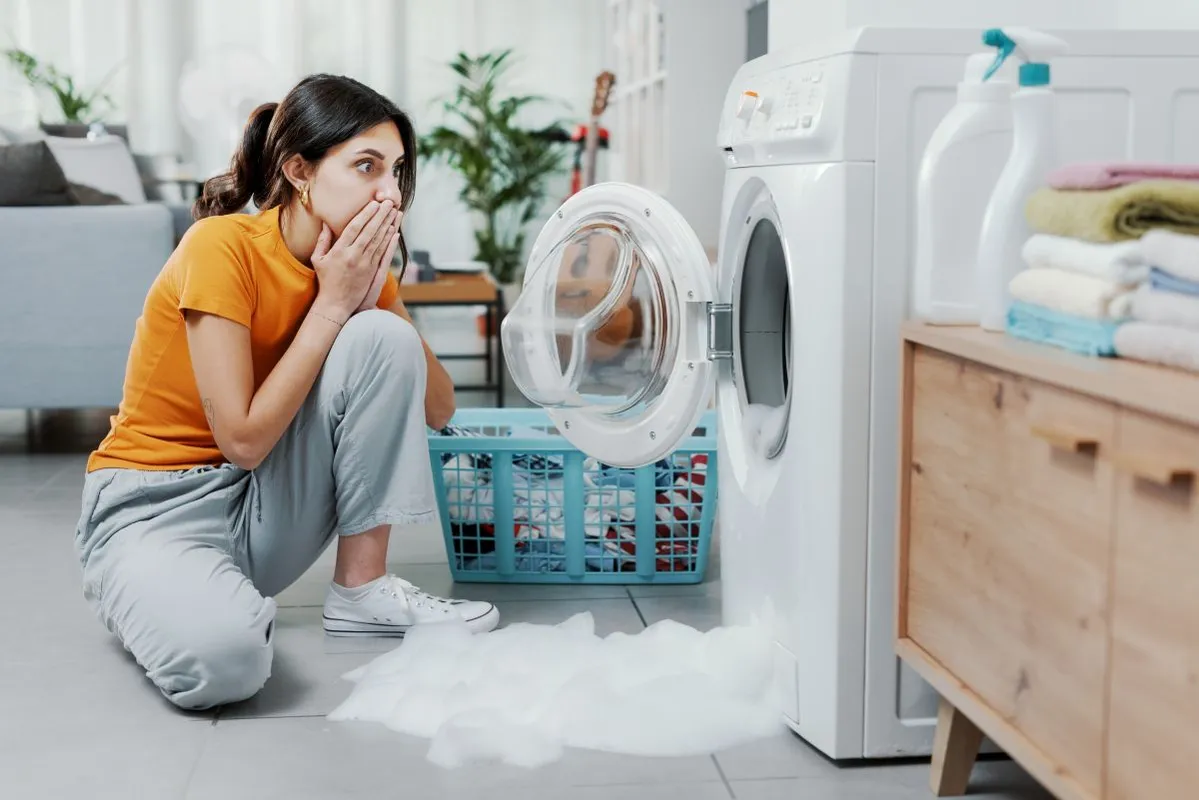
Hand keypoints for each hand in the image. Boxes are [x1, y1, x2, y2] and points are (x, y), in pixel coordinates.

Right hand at [310, 199, 398, 321]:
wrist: (336, 304)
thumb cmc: (326, 280)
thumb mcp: (318, 259)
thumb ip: (323, 240)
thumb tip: (325, 222)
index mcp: (339, 251)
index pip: (355, 228)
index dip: (366, 214)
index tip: (374, 203)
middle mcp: (353, 256)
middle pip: (370, 231)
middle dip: (381, 215)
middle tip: (389, 202)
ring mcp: (365, 265)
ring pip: (379, 241)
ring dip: (388, 225)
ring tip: (395, 212)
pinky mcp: (373, 273)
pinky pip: (383, 254)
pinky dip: (390, 242)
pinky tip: (395, 232)